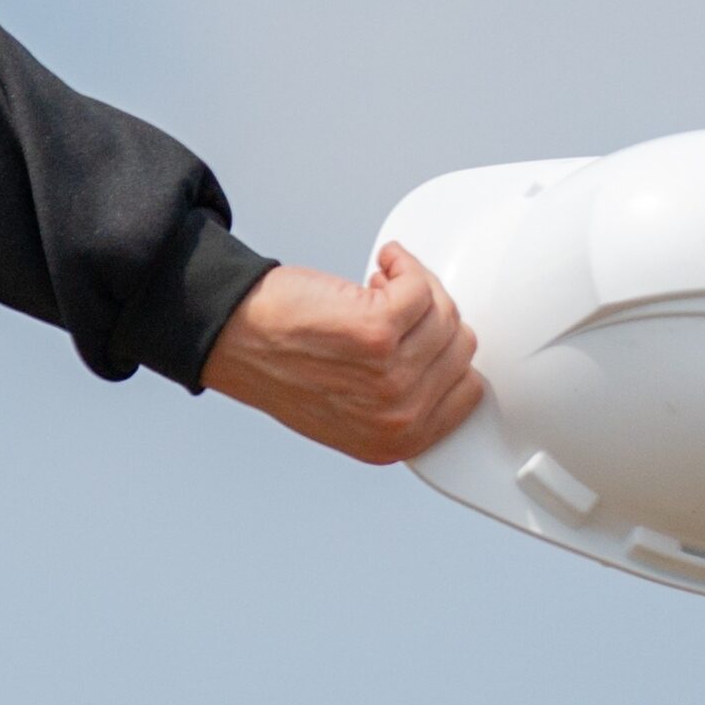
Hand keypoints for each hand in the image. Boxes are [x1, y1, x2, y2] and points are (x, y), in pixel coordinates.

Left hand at [207, 249, 483, 466]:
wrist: (235, 340)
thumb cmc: (283, 368)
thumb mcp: (353, 411)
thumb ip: (404, 399)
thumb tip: (446, 351)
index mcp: (401, 439)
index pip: (470, 390)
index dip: (448, 352)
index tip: (426, 333)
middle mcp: (399, 414)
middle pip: (461, 346)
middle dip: (432, 316)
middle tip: (395, 305)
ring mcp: (390, 375)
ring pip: (444, 313)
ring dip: (415, 287)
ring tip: (378, 288)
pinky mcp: (377, 331)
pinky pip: (420, 287)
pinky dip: (403, 264)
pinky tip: (382, 265)